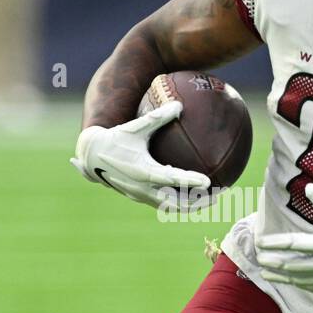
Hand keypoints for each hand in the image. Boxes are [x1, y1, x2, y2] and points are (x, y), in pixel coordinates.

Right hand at [70, 101, 210, 208]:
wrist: (92, 157)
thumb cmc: (115, 139)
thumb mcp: (135, 126)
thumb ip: (157, 117)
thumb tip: (179, 104)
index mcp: (143, 171)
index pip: (171, 179)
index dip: (190, 181)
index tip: (209, 182)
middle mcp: (143, 188)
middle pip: (177, 203)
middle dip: (199, 202)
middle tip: (220, 194)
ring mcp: (142, 196)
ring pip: (172, 207)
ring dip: (192, 205)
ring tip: (211, 199)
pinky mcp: (141, 198)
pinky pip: (165, 204)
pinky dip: (181, 202)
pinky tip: (193, 193)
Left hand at [255, 183, 312, 294]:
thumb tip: (308, 188)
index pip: (295, 244)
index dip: (276, 243)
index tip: (261, 242)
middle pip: (292, 265)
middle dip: (273, 262)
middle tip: (258, 259)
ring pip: (299, 279)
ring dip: (281, 276)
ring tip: (266, 273)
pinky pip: (311, 287)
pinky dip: (297, 283)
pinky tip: (288, 280)